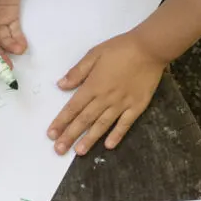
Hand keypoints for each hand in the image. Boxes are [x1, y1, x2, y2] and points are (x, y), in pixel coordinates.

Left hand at [49, 33, 164, 155]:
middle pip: (84, 120)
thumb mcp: (94, 54)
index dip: (61, 122)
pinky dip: (117, 135)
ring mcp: (122, 104)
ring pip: (102, 125)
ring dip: (89, 139)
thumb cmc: (120, 49)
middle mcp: (105, 98)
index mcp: (93, 86)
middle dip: (70, 136)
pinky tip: (109, 146)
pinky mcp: (137, 106)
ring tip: (78, 152)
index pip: (73, 107)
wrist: (149, 48)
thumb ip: (78, 72)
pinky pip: (125, 124)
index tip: (51, 134)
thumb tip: (61, 85)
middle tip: (59, 150)